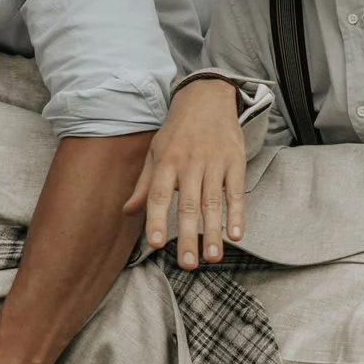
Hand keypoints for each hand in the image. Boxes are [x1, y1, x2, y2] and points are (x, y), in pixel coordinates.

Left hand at [124, 78, 247, 268]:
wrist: (207, 98)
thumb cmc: (177, 132)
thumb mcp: (156, 153)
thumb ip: (145, 185)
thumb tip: (127, 212)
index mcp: (166, 162)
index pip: (159, 195)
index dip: (157, 219)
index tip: (155, 244)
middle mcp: (190, 163)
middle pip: (189, 205)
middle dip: (188, 237)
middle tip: (187, 265)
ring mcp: (214, 163)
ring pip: (213, 203)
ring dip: (213, 233)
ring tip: (211, 258)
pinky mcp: (235, 162)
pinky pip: (236, 192)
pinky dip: (237, 214)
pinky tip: (236, 235)